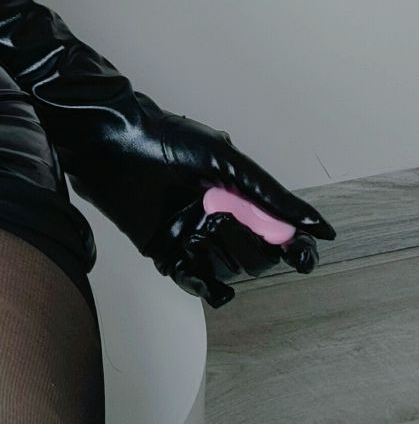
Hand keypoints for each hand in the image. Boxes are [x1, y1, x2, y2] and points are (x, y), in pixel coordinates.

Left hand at [69, 101, 336, 307]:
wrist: (105, 142)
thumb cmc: (164, 139)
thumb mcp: (223, 159)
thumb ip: (267, 193)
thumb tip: (316, 225)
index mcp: (237, 194)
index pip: (277, 230)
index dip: (293, 247)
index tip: (303, 258)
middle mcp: (218, 218)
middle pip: (255, 254)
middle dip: (248, 245)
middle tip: (221, 218)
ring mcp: (191, 236)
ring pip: (226, 268)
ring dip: (220, 256)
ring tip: (197, 227)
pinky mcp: (164, 251)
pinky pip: (194, 280)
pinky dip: (202, 284)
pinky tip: (201, 274)